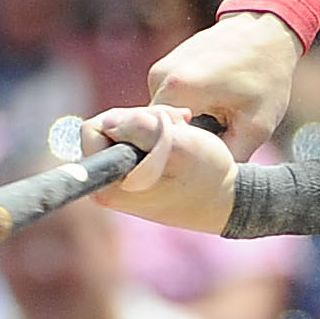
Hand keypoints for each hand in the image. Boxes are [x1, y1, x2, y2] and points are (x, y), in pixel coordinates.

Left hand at [86, 105, 237, 233]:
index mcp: (109, 184)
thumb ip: (140, 128)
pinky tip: (179, 136)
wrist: (227, 202)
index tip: (156, 122)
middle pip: (107, 129)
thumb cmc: (206, 176)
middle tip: (177, 121)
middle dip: (141, 119)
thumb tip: (108, 121)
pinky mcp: (134, 179)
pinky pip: (135, 145)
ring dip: (153, 124)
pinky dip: (156, 135)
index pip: (92, 129)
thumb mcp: (176, 144)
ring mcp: (120, 184)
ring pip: (124, 134)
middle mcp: (107, 187)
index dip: (124, 116)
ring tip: (182, 128)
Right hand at [148, 11, 301, 157]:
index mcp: (179, 89)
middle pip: (156, 130)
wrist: (265, 29)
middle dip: (179, 144)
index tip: (197, 168)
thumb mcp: (257, 126)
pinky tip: (208, 109)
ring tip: (214, 125)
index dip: (174, 161)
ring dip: (182, 127)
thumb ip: (230, 158)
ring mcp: (158, 69)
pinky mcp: (163, 66)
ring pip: (160, 118)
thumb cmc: (266, 76)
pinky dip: (183, 111)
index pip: (156, 142)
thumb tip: (210, 185)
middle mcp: (160, 77)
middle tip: (210, 150)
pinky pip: (165, 103)